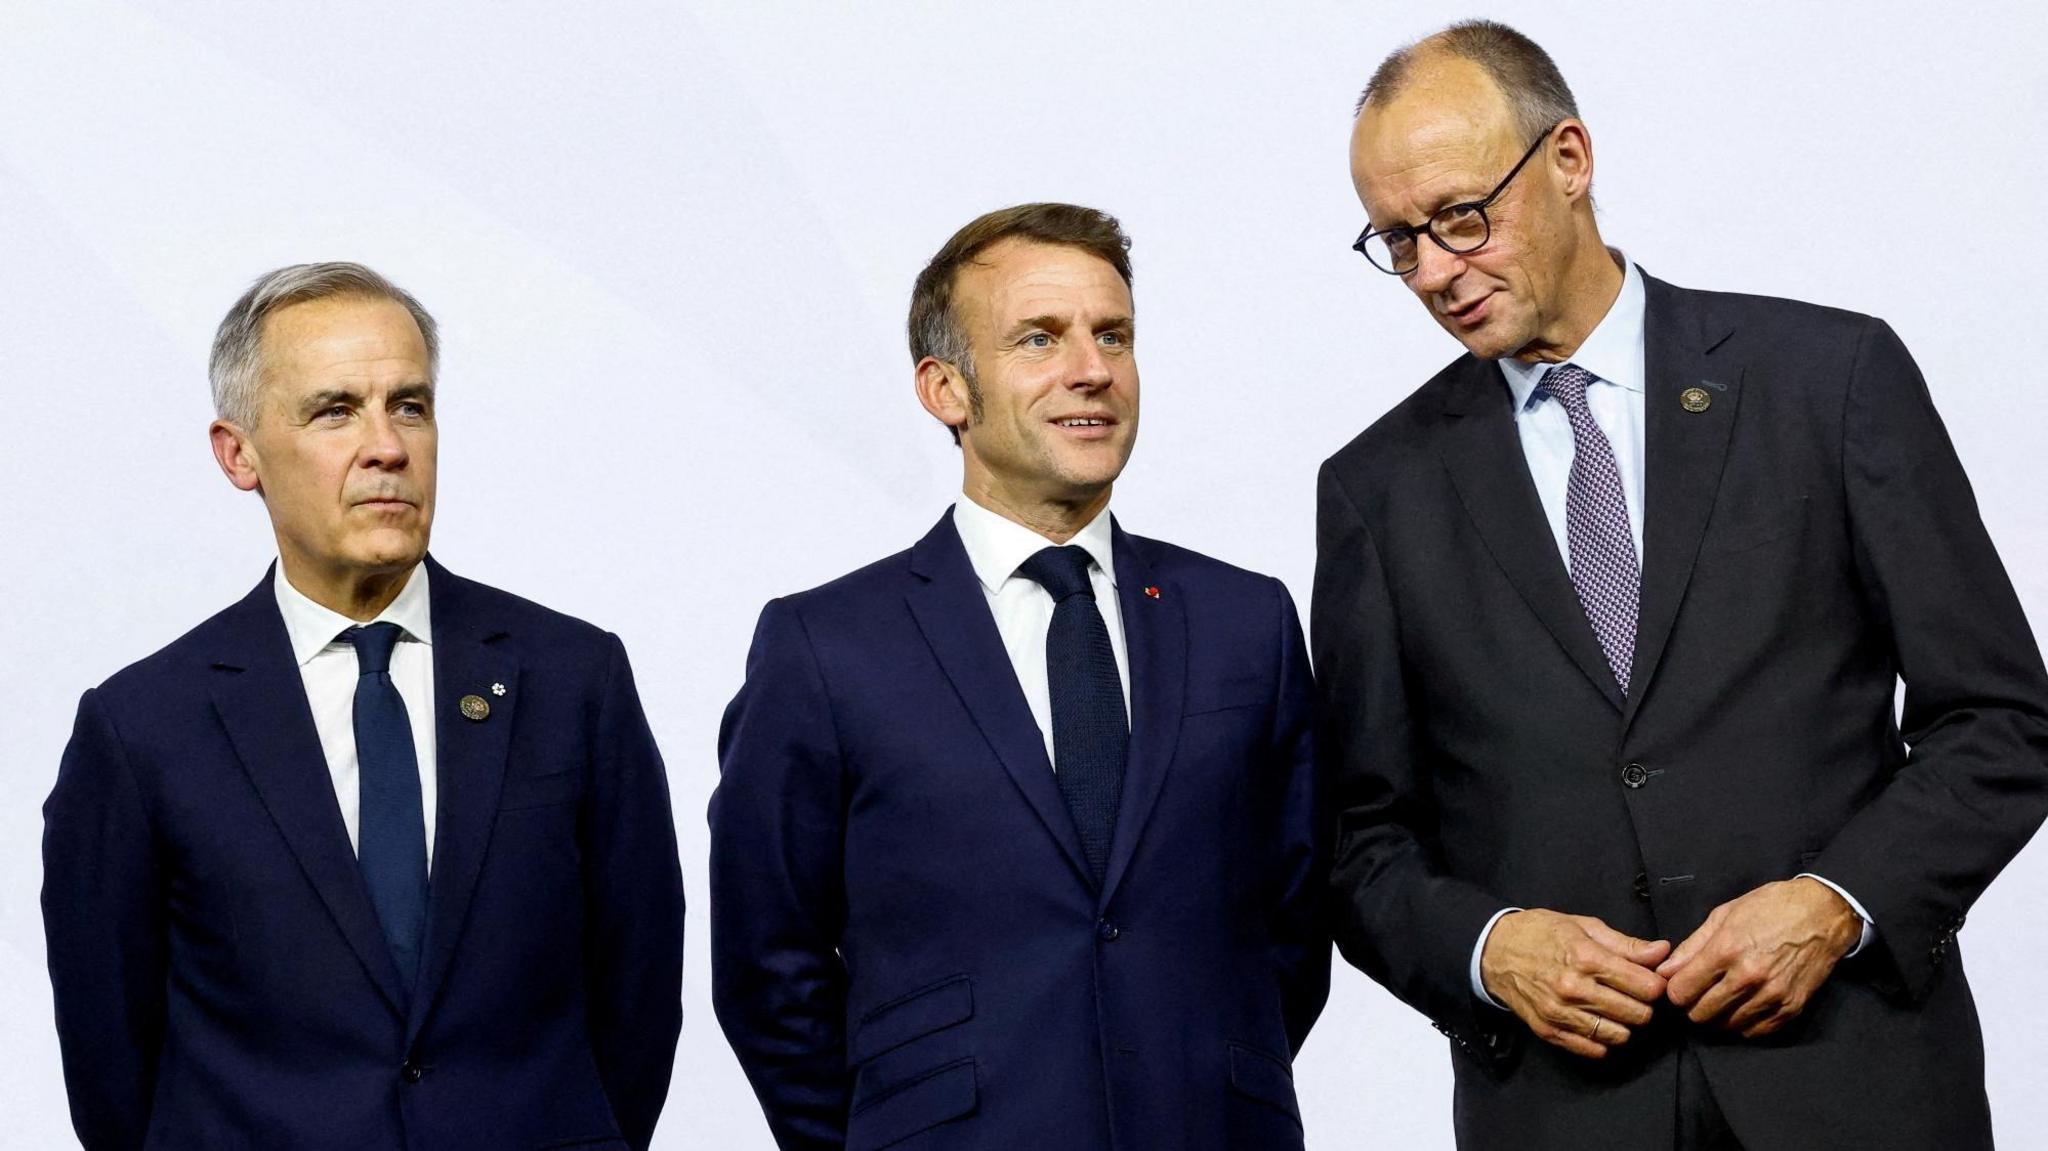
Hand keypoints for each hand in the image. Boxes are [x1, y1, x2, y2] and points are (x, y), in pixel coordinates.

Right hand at [1480, 909, 1671, 1058]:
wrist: (1494, 951)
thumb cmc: (1541, 933)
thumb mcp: (1584, 927)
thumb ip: (1625, 944)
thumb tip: (1661, 952)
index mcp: (1586, 958)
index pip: (1646, 987)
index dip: (1655, 984)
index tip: (1650, 981)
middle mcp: (1574, 989)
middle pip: (1637, 1014)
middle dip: (1643, 1005)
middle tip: (1634, 995)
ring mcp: (1561, 1014)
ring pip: (1619, 1035)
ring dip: (1624, 1024)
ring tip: (1616, 1009)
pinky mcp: (1549, 1031)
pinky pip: (1593, 1049)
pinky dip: (1603, 1040)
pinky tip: (1599, 1023)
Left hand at [1657, 877, 1861, 1037]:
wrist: (1822, 914)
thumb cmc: (1770, 907)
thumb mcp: (1723, 915)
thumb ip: (1691, 947)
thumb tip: (1665, 971)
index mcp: (1726, 950)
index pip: (1682, 991)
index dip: (1674, 990)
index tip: (1679, 985)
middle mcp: (1748, 976)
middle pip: (1701, 1014)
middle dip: (1693, 1006)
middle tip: (1699, 994)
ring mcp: (1772, 995)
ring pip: (1727, 1026)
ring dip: (1718, 1016)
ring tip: (1721, 999)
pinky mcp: (1791, 1007)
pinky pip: (1756, 1031)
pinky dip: (1744, 1023)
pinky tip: (1742, 1007)